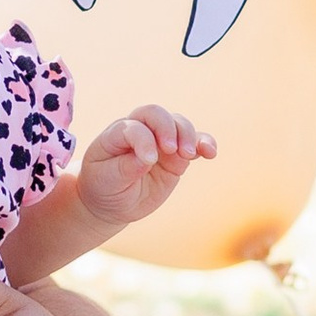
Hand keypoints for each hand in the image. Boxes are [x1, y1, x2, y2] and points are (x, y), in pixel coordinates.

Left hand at [78, 103, 215, 227]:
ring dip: (188, 136)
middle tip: (172, 150)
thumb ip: (125, 167)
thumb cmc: (104, 186)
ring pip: (179, 125)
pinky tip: (211, 152)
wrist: (111, 201)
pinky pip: (195, 144)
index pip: (134, 127)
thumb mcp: (106, 180)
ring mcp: (161, 141)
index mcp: (117, 133)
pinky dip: (205, 144)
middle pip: (157, 114)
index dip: (144, 140)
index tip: (149, 160)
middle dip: (168, 128)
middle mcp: (140, 130)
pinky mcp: (177, 155)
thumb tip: (149, 158)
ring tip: (190, 154)